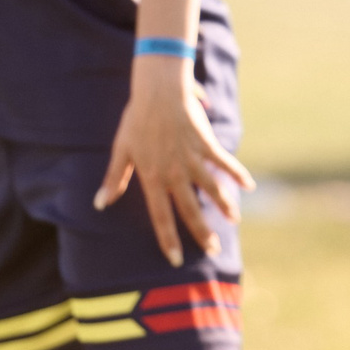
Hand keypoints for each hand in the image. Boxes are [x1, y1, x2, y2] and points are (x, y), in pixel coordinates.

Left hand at [95, 57, 252, 265]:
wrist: (159, 90)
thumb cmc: (136, 119)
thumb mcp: (121, 150)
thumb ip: (113, 179)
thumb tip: (100, 204)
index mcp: (153, 177)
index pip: (161, 216)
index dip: (168, 239)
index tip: (176, 259)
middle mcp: (175, 173)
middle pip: (191, 210)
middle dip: (202, 233)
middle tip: (213, 251)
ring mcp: (193, 159)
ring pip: (212, 190)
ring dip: (225, 207)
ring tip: (234, 221)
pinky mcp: (207, 144)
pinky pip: (225, 162)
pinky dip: (238, 173)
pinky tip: (249, 186)